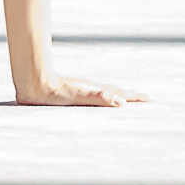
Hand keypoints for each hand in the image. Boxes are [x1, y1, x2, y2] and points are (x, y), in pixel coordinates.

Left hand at [16, 75, 148, 106]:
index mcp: (96, 90)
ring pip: (107, 92)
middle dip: (132, 96)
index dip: (135, 97)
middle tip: (146, 98)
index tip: (150, 99)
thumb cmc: (55, 92)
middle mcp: (92, 88)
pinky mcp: (74, 92)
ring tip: (128, 98)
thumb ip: (99, 98)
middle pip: (117, 91)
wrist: (34, 83)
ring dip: (120, 95)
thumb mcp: (78, 96)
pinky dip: (105, 97)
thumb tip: (121, 102)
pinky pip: (96, 95)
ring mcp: (84, 89)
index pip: (121, 94)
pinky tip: (101, 99)